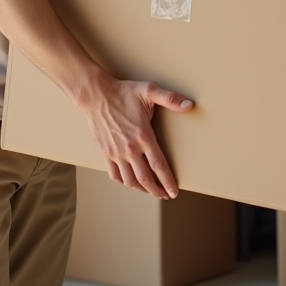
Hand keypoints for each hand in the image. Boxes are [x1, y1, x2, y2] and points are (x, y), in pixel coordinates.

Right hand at [79, 71, 193, 198]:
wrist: (95, 94)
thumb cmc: (123, 92)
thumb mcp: (149, 90)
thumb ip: (170, 99)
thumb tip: (190, 105)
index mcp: (143, 136)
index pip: (159, 166)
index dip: (168, 182)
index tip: (174, 191)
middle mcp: (130, 148)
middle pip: (145, 179)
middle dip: (157, 191)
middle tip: (165, 195)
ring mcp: (116, 152)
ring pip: (130, 181)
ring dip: (142, 189)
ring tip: (151, 190)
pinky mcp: (105, 153)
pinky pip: (115, 175)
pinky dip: (124, 182)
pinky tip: (131, 182)